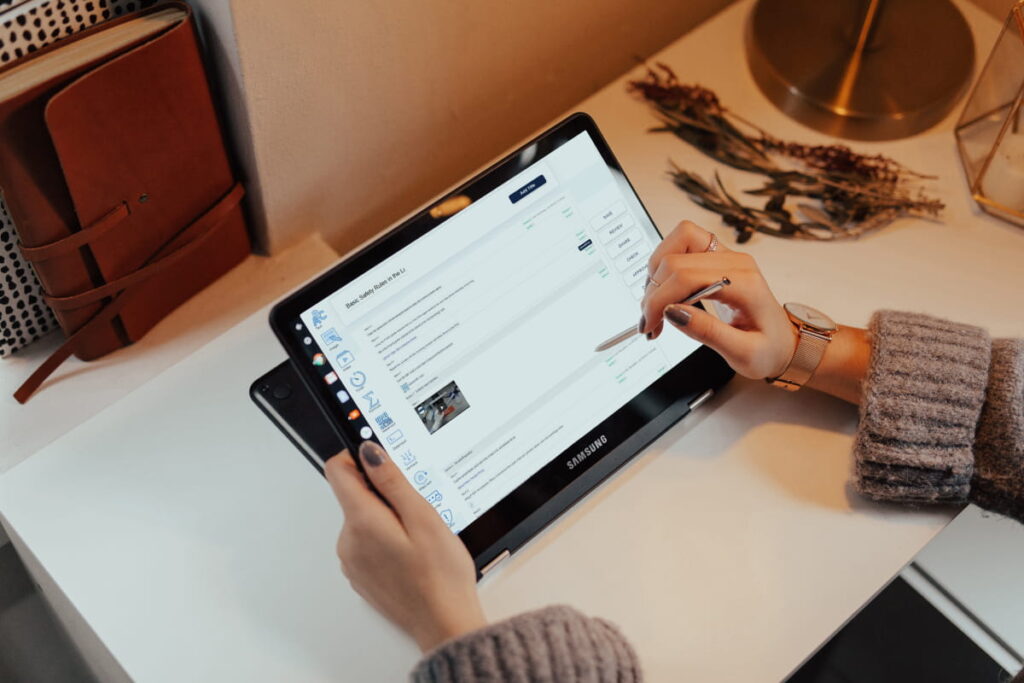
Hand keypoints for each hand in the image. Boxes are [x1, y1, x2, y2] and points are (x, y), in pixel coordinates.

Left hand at [325, 442, 486, 651]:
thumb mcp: (424, 517)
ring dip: (386, 519)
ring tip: (418, 538)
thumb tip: (369, 452)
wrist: (444, 623)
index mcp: (361, 521)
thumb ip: (392, 481)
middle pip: (353, 496)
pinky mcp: (361, 576)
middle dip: (382, 493)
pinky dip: (386, 541)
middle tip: (417, 510)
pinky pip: (366, 544)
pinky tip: (412, 554)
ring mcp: (352, 562)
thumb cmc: (441, 576)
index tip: (382, 461)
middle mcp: (348, 542)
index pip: (338, 470)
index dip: (359, 457)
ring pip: (362, 520)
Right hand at [639, 220, 796, 379]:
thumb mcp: (744, 354)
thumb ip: (708, 333)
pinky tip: (665, 294)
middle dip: (653, 292)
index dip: (659, 300)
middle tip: (649, 322)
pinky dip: (664, 268)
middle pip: (675, 258)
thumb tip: (673, 312)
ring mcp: (725, 255)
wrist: (783, 341)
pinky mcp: (716, 257)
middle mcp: (735, 261)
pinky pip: (681, 246)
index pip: (686, 277)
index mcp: (744, 283)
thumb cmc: (769, 348)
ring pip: (676, 241)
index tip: (649, 325)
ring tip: (656, 307)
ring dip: (656, 274)